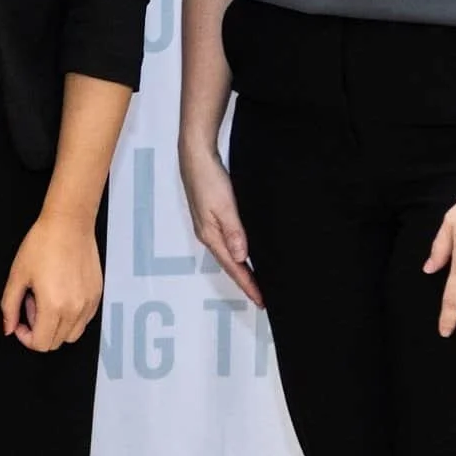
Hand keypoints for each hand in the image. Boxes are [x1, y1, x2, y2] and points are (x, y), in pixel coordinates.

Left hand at [0, 212, 102, 351]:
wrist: (69, 224)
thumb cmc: (41, 245)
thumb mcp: (18, 275)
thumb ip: (9, 306)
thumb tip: (8, 328)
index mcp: (53, 307)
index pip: (41, 344)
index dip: (26, 337)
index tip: (20, 321)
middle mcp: (75, 311)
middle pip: (56, 342)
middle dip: (39, 330)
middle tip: (32, 303)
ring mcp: (89, 304)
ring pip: (72, 335)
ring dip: (56, 326)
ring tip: (47, 299)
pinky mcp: (97, 296)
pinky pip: (84, 321)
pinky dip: (71, 318)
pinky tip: (62, 294)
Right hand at [178, 134, 262, 306]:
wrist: (195, 155)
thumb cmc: (208, 178)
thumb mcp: (224, 205)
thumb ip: (233, 231)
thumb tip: (241, 257)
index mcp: (210, 235)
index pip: (233, 266)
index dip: (248, 284)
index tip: (261, 300)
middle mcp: (208, 234)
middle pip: (229, 264)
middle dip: (244, 281)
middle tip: (260, 297)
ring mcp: (208, 225)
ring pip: (227, 254)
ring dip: (240, 269)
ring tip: (254, 281)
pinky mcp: (211, 216)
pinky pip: (226, 243)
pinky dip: (236, 253)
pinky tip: (242, 253)